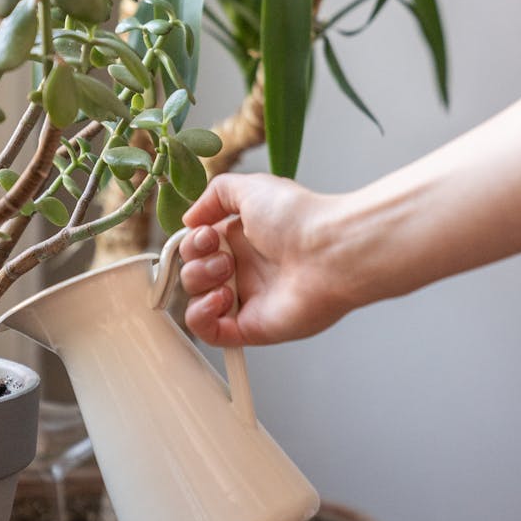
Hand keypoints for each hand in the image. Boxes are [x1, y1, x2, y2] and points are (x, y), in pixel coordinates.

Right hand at [179, 173, 352, 345]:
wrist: (330, 251)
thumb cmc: (300, 219)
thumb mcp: (251, 187)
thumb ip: (215, 195)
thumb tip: (190, 218)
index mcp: (241, 240)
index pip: (197, 247)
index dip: (192, 242)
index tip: (206, 234)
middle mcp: (243, 270)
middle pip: (191, 273)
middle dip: (197, 261)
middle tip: (223, 254)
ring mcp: (247, 300)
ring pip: (195, 301)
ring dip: (200, 283)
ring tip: (227, 273)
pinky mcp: (251, 327)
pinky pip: (209, 333)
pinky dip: (201, 316)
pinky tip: (221, 298)